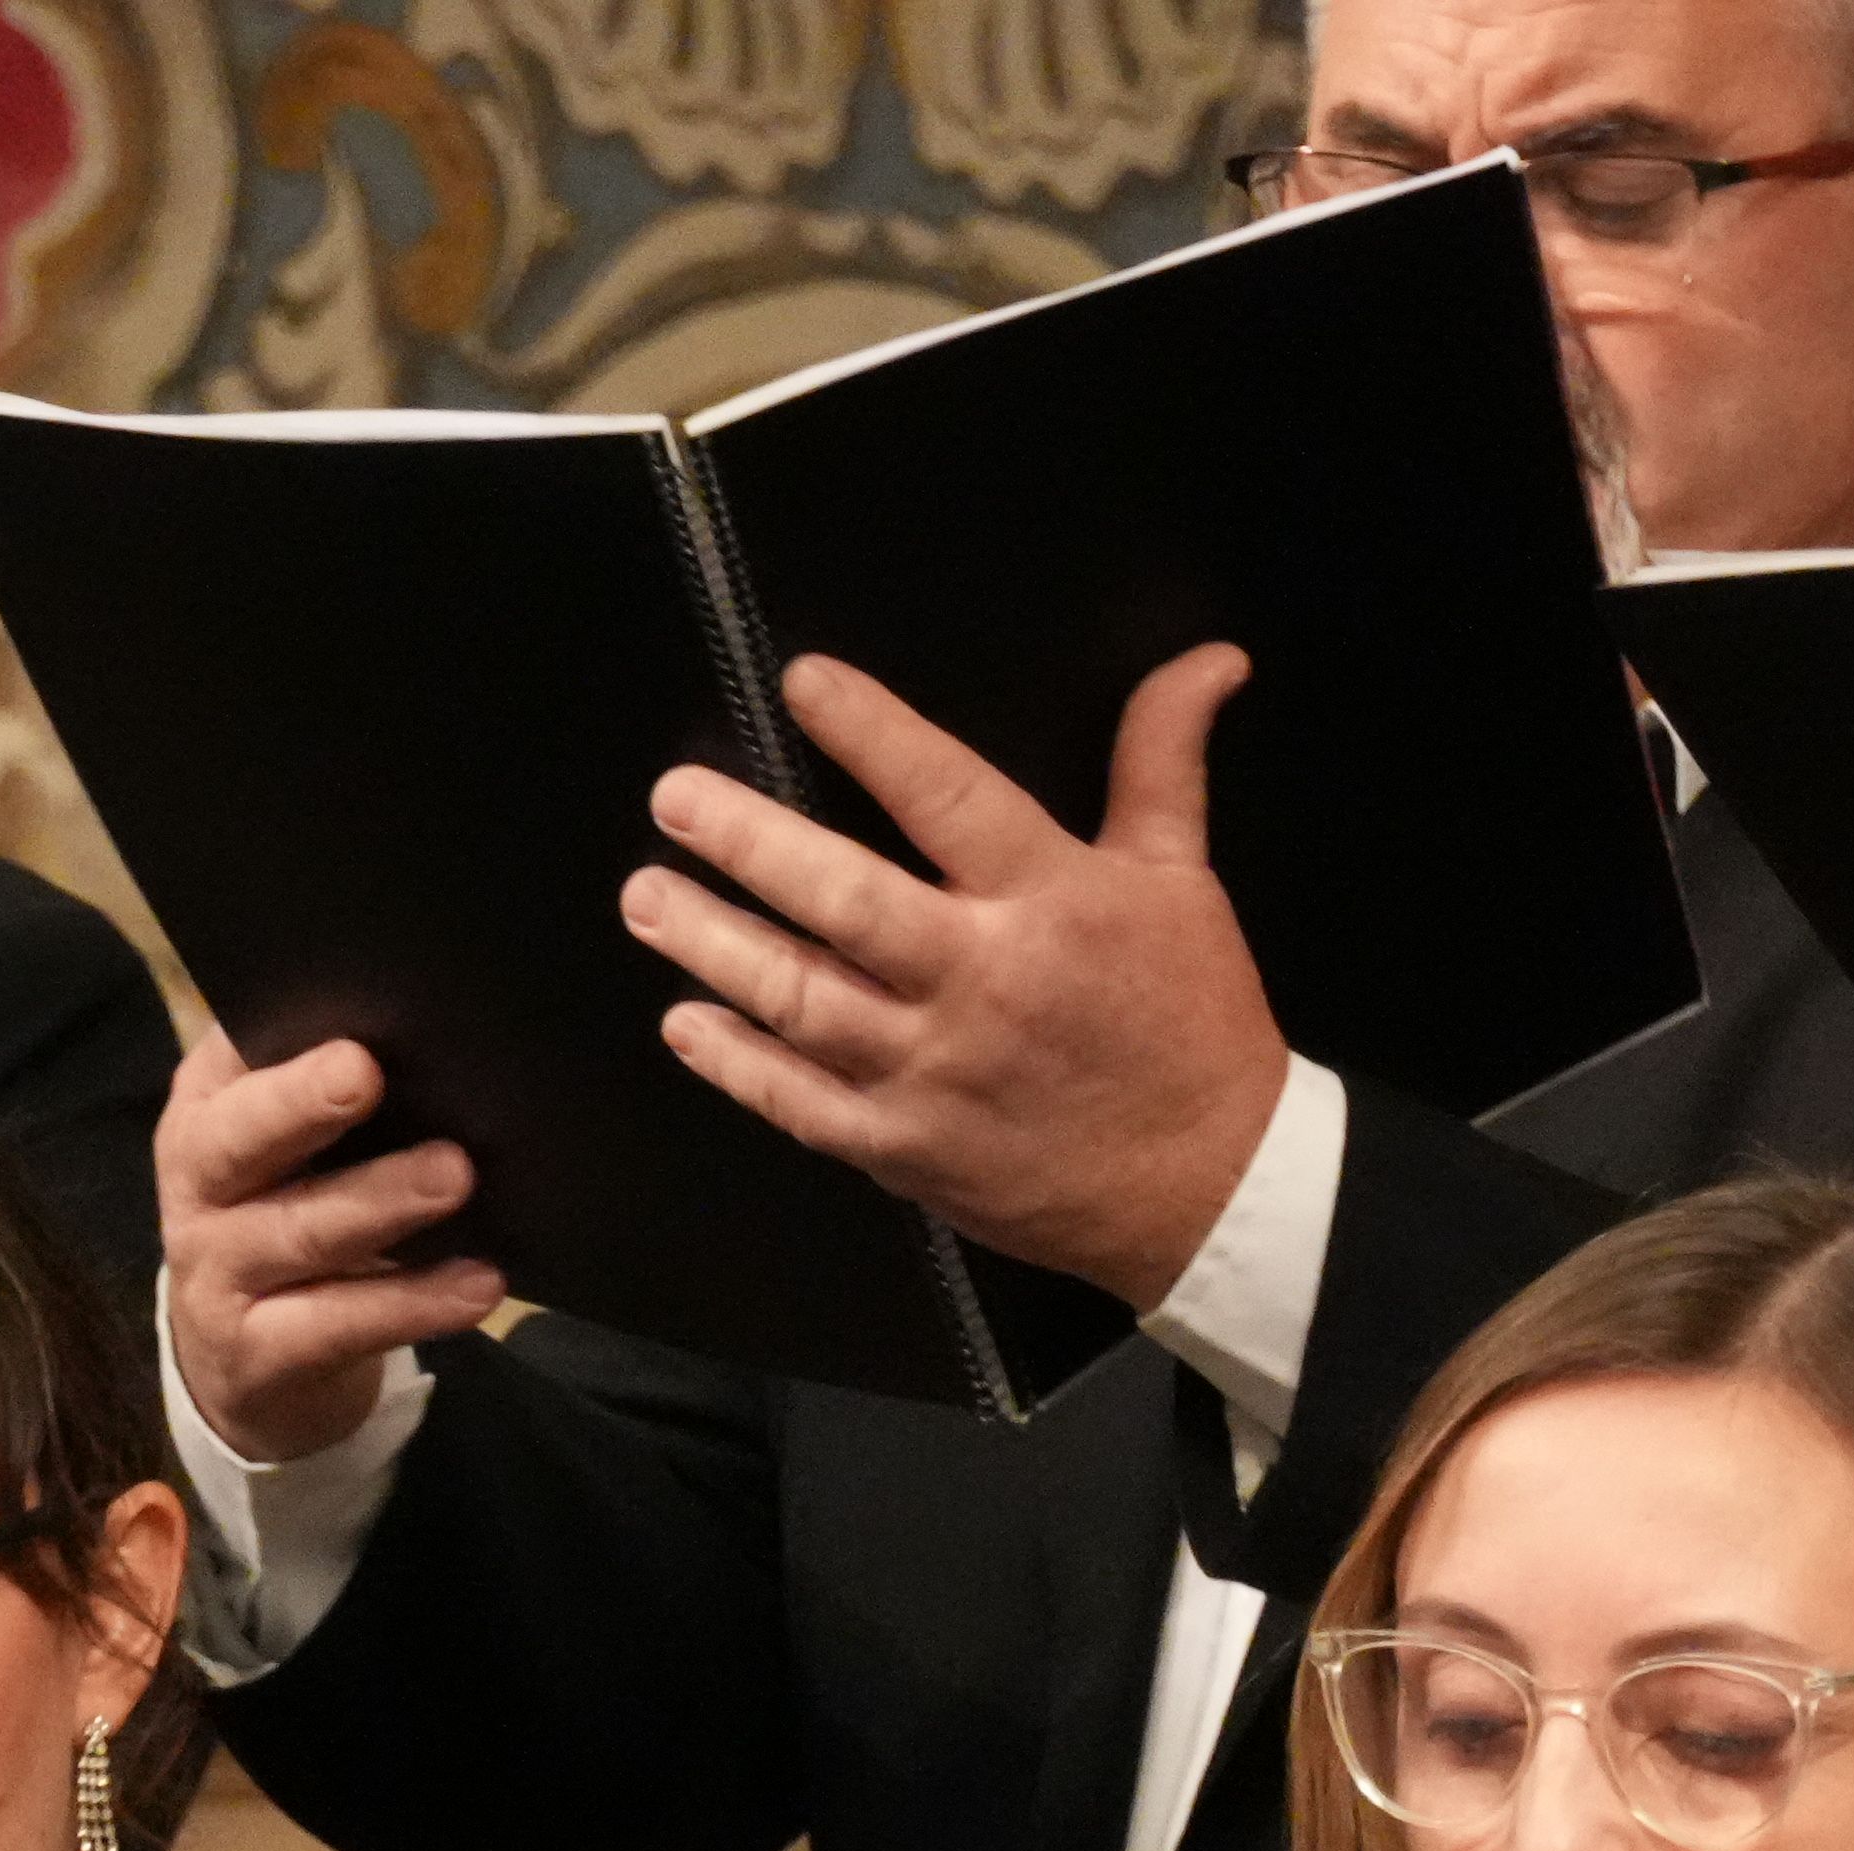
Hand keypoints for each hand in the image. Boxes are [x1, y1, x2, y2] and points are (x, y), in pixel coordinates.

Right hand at [154, 1031, 503, 1465]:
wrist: (241, 1363)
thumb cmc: (284, 1218)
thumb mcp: (285, 1153)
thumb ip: (325, 1100)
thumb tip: (426, 1040)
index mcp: (206, 1111)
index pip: (229, 1058)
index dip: (277, 1035)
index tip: (339, 1016)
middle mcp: (198, 1187)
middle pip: (238, 1141)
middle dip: (300, 1104)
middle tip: (365, 1072)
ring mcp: (218, 1275)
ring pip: (298, 1234)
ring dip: (379, 1202)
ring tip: (454, 1175)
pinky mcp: (258, 1356)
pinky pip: (338, 1326)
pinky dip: (411, 1304)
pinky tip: (477, 1284)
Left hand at [629, 649, 1289, 1310]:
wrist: (1208, 1187)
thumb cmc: (1190, 1023)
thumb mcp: (1182, 880)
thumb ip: (1162, 761)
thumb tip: (1207, 659)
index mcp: (1049, 901)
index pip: (946, 796)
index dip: (872, 733)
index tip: (802, 683)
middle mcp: (981, 982)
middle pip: (845, 901)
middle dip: (748, 845)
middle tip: (673, 799)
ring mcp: (933, 1072)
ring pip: (801, 999)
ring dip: (713, 944)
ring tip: (645, 896)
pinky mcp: (905, 1148)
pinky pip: (800, 1102)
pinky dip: (737, 1063)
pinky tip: (684, 1022)